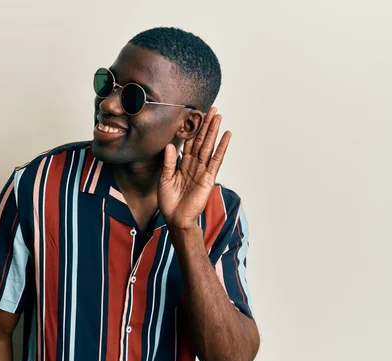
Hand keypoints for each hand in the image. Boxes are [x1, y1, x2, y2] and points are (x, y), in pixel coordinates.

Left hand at [159, 107, 231, 229]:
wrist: (176, 219)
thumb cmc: (169, 202)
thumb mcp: (165, 179)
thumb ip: (169, 162)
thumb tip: (169, 144)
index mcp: (183, 165)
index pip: (189, 143)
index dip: (193, 130)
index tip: (197, 115)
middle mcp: (194, 165)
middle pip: (201, 141)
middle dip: (206, 125)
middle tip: (212, 109)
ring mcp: (202, 170)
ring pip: (209, 146)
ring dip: (214, 131)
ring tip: (219, 116)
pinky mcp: (208, 178)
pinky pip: (216, 160)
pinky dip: (221, 147)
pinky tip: (226, 136)